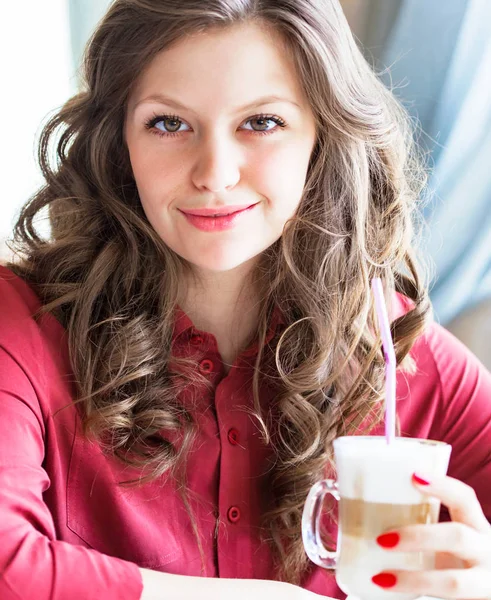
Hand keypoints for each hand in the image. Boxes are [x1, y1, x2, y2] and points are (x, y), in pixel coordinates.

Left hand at [371, 473, 490, 597]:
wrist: (481, 590)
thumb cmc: (459, 560)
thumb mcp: (449, 541)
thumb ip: (419, 527)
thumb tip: (357, 517)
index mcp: (476, 527)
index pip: (465, 498)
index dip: (442, 486)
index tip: (414, 476)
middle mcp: (486, 550)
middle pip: (458, 536)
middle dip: (418, 537)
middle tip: (382, 539)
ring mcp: (485, 582)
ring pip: (454, 582)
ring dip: (414, 580)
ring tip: (381, 578)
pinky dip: (417, 598)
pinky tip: (392, 592)